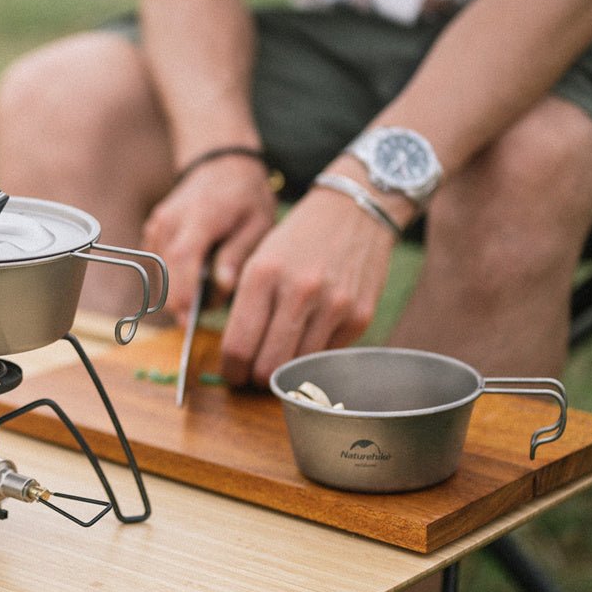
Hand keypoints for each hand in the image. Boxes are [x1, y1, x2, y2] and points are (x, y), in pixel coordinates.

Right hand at [141, 156, 276, 322]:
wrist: (220, 164)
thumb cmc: (245, 196)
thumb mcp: (257, 223)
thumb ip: (238, 254)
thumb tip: (223, 284)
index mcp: (200, 218)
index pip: (183, 260)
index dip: (182, 294)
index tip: (187, 321)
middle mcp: (170, 222)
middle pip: (168, 275)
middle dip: (186, 299)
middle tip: (214, 303)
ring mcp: (157, 226)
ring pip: (161, 274)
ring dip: (181, 288)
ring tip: (210, 280)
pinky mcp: (152, 233)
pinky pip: (159, 266)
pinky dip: (175, 276)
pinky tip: (197, 268)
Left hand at [220, 187, 396, 386]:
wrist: (353, 212)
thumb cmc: (297, 242)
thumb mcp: (259, 262)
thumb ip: (246, 309)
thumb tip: (236, 361)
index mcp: (263, 275)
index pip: (238, 347)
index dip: (232, 371)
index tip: (233, 374)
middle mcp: (299, 291)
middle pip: (268, 368)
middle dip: (257, 379)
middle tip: (255, 375)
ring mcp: (334, 306)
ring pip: (299, 370)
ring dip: (287, 373)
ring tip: (282, 358)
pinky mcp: (360, 317)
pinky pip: (327, 357)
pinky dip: (315, 356)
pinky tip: (312, 336)